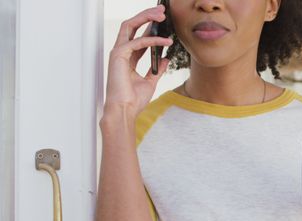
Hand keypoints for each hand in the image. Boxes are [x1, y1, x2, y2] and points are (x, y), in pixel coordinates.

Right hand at [104, 4, 173, 118]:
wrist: (124, 111)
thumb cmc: (133, 100)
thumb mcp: (150, 82)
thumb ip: (157, 69)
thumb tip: (165, 59)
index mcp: (127, 58)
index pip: (139, 36)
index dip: (151, 27)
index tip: (164, 21)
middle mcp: (121, 53)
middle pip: (133, 26)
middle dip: (147, 15)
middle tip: (162, 10)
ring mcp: (118, 53)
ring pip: (131, 26)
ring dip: (146, 18)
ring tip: (162, 16)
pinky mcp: (118, 56)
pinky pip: (137, 41)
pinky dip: (152, 40)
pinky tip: (165, 41)